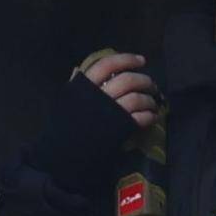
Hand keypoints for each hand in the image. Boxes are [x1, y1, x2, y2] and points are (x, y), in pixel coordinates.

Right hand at [21, 54, 154, 193]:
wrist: (62, 156)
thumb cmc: (62, 128)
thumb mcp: (65, 103)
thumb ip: (74, 85)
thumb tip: (78, 69)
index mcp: (84, 87)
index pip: (107, 64)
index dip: (126, 59)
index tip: (141, 60)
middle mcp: (98, 96)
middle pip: (127, 80)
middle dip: (144, 80)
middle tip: (151, 85)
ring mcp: (110, 113)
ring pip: (137, 98)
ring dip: (149, 99)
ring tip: (153, 103)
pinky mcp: (119, 129)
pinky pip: (140, 117)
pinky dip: (149, 115)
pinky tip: (151, 117)